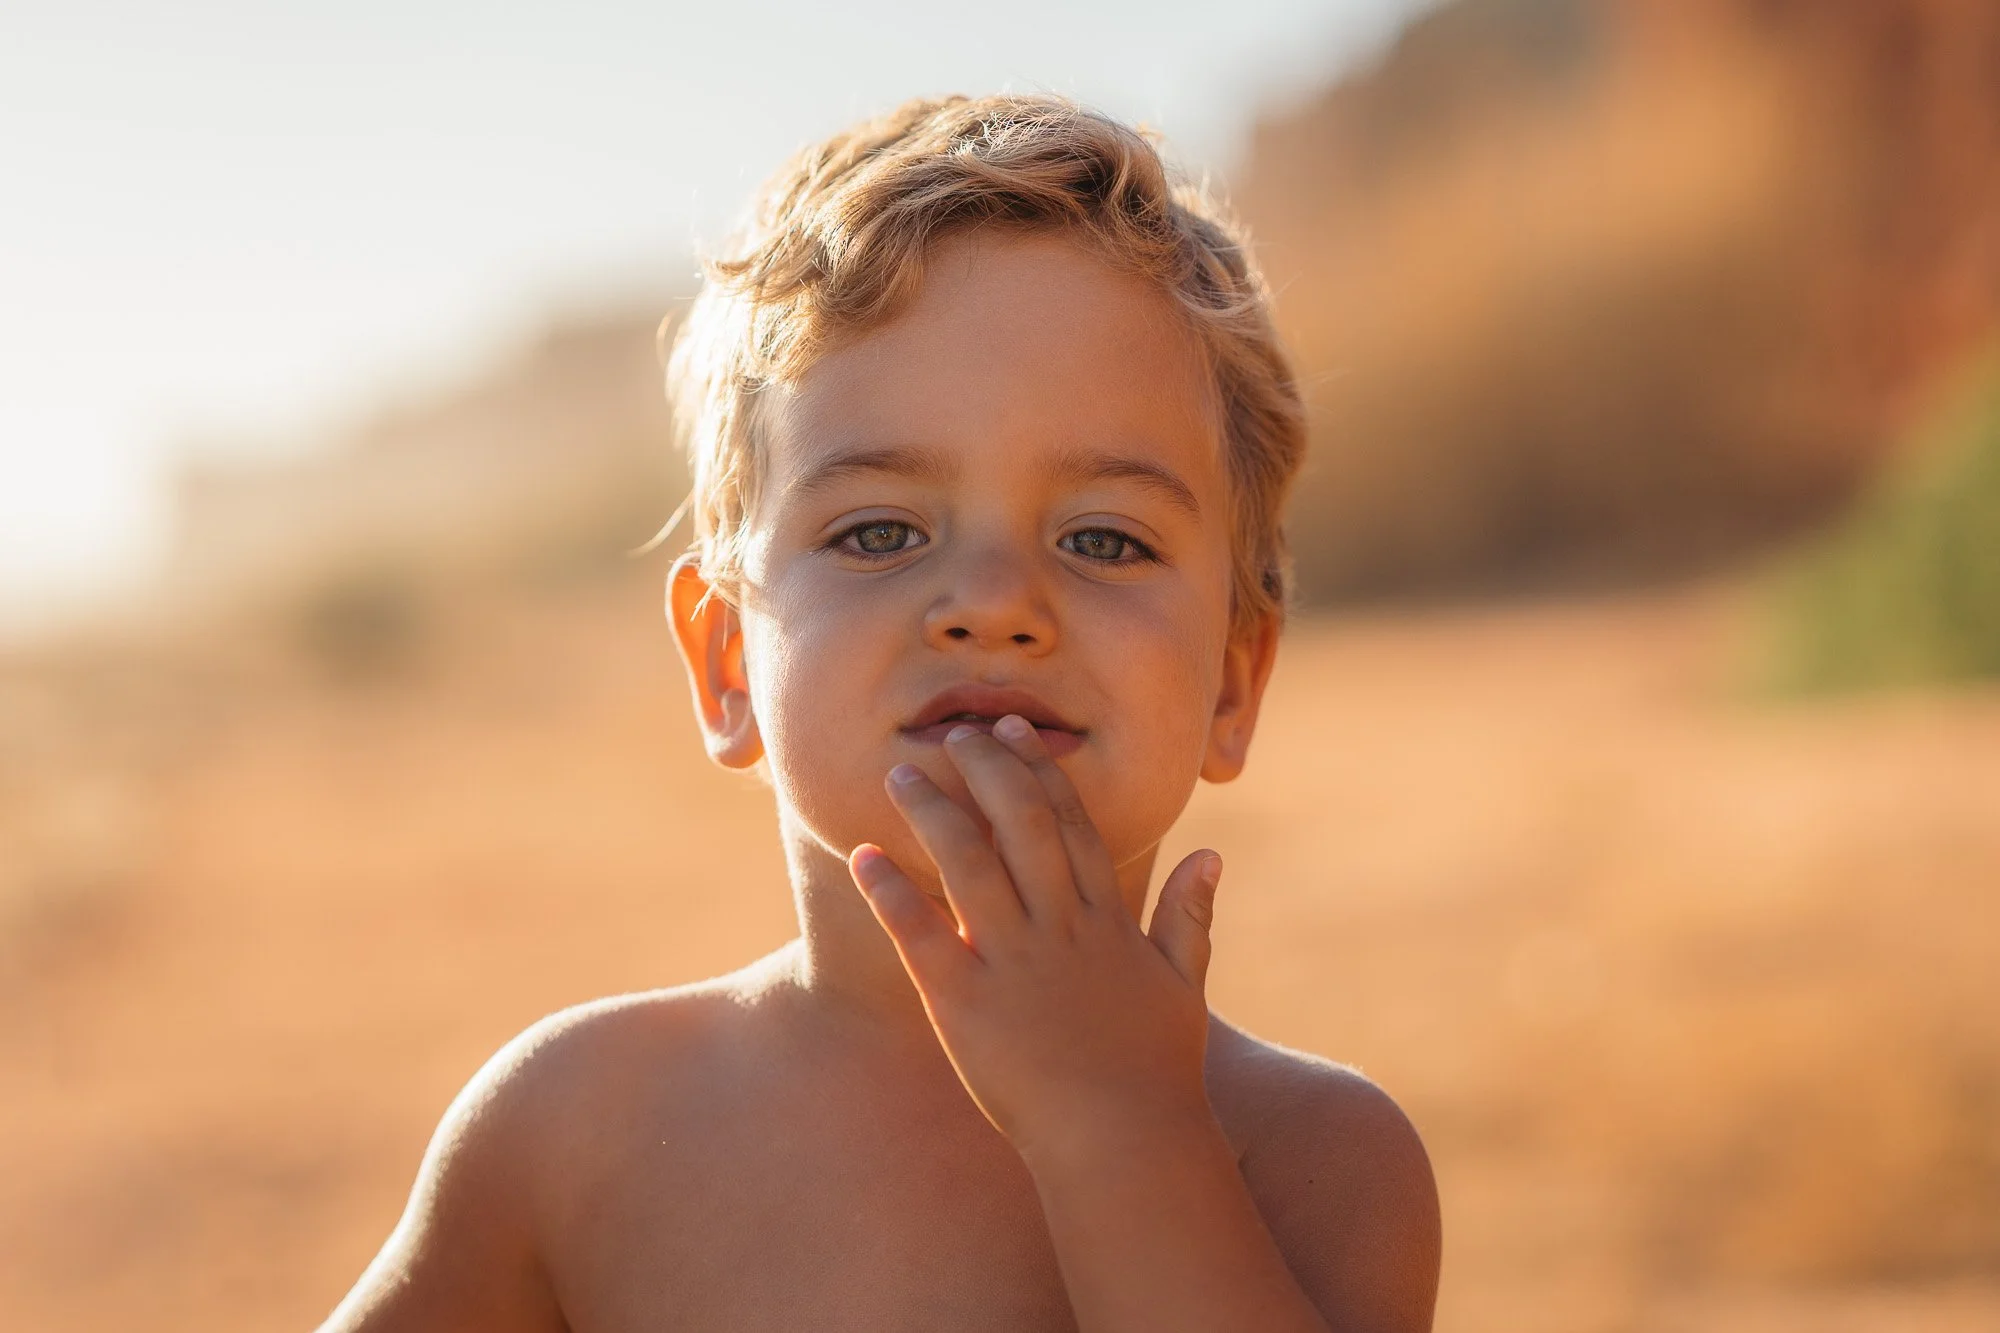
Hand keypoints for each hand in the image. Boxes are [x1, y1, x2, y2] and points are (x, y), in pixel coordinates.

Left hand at [847, 714, 1225, 1165]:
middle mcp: (1060, 928)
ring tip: (900, 773)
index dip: (1039, 769)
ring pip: (969, 863)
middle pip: (1020, 823)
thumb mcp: (1184, 986)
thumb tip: (1210, 855)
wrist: (1125, 1144)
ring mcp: (1013, 963)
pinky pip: (922, 935)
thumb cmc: (1156, 1072)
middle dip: (985, 768)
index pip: (1072, 823)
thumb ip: (1189, 916)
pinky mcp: (966, 1004)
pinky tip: (864, 854)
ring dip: (932, 811)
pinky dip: (891, 892)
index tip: (1014, 730)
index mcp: (1107, 921)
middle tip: (955, 732)